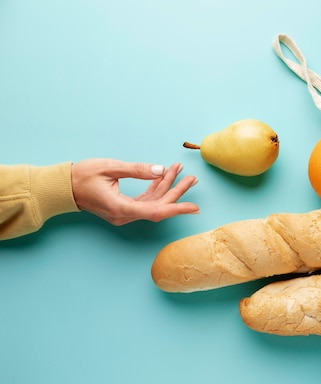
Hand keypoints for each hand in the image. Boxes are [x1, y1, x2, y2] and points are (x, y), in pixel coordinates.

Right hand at [71, 159, 199, 225]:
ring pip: (153, 203)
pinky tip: (165, 176)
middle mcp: (124, 215)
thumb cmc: (82, 176)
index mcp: (121, 208)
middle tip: (192, 178)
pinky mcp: (123, 208)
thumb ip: (137, 170)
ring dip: (167, 188)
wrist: (62, 187)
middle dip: (177, 192)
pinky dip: (155, 189)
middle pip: (158, 206)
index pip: (156, 211)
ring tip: (181, 172)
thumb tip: (161, 170)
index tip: (194, 207)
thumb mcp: (110, 168)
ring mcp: (124, 213)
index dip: (177, 208)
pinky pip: (145, 200)